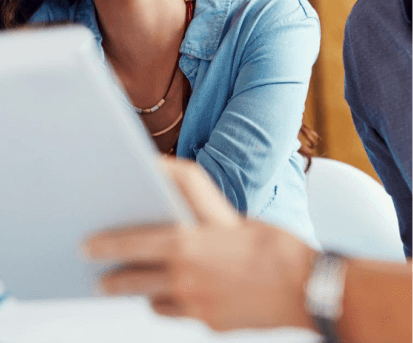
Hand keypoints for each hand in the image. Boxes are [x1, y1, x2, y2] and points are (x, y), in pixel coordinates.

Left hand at [84, 159, 316, 331]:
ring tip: (134, 286)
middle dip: (113, 279)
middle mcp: (185, 277)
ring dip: (143, 292)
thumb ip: (193, 200)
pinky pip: (178, 313)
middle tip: (98, 279)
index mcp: (188, 244)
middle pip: (135, 279)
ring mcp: (197, 305)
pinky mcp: (210, 324)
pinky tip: (175, 295)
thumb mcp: (227, 212)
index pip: (134, 242)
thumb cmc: (270, 241)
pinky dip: (171, 303)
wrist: (305, 287)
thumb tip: (162, 176)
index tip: (88, 246)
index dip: (107, 244)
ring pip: (153, 300)